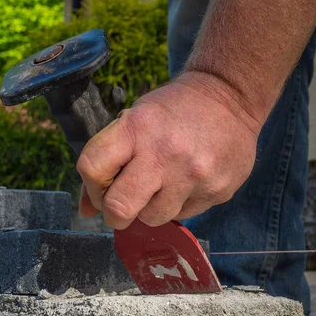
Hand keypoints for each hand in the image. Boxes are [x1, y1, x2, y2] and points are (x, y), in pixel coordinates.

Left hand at [76, 71, 262, 229]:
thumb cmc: (173, 110)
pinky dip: (178, 204)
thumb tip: (85, 210)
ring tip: (162, 184)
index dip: (91, 186)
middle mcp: (165, 153)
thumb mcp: (134, 119)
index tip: (101, 186)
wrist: (230, 97)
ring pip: (152, 218)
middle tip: (122, 205)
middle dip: (114, 213)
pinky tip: (187, 180)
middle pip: (119, 208)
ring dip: (149, 208)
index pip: (92, 169)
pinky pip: (183, 215)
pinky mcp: (216, 190)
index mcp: (137, 127)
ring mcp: (193, 175)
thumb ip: (107, 160)